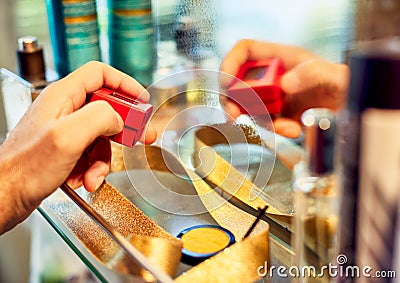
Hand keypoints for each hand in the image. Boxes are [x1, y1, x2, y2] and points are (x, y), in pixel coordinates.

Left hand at [0, 61, 156, 233]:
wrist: (4, 196)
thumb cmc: (24, 169)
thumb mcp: (68, 137)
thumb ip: (99, 118)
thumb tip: (118, 120)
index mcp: (63, 97)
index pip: (100, 75)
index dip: (124, 84)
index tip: (141, 99)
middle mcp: (64, 110)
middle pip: (106, 107)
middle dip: (125, 126)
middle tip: (141, 135)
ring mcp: (65, 131)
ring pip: (101, 136)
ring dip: (103, 159)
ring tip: (94, 174)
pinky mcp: (65, 150)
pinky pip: (91, 154)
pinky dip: (92, 169)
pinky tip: (84, 179)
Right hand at [220, 39, 349, 136]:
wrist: (352, 112)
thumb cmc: (346, 87)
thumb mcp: (335, 76)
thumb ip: (314, 74)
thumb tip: (285, 84)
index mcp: (281, 58)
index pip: (246, 51)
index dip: (231, 63)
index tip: (228, 83)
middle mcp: (272, 77)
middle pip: (238, 85)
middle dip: (234, 102)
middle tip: (237, 116)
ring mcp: (273, 98)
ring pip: (247, 110)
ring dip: (259, 122)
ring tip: (286, 127)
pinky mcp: (278, 117)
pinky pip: (264, 126)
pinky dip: (274, 132)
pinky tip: (293, 130)